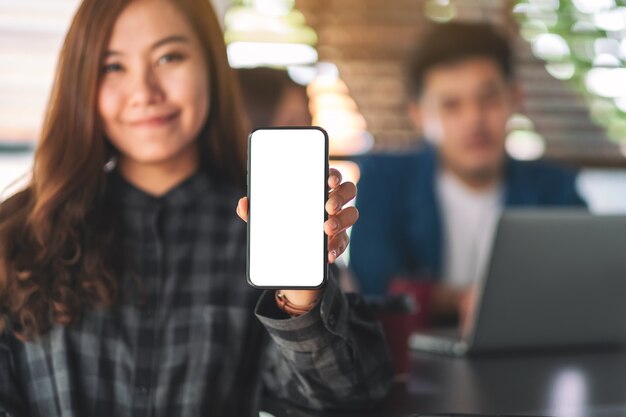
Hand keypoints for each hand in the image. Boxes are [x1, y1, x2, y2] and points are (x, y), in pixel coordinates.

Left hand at [236, 167, 357, 263]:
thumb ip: (255, 211)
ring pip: (352, 214)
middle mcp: (331, 202)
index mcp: (315, 189)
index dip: (334, 174)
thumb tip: (243, 203)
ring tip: (326, 229)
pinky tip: (329, 255)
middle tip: (327, 206)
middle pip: (348, 190)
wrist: (288, 257)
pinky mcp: (338, 242)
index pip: (331, 174)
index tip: (328, 178)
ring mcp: (338, 221)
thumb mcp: (266, 218)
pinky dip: (337, 248)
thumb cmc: (280, 226)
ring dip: (342, 220)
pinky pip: (344, 243)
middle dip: (341, 196)